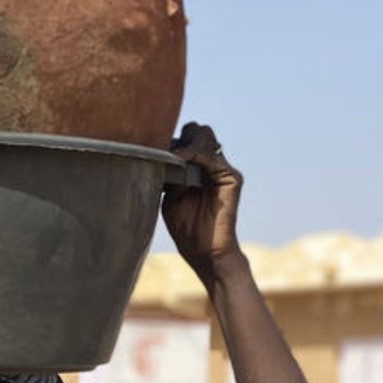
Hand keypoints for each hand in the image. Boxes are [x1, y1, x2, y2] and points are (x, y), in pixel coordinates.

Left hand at [162, 122, 244, 284]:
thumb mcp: (170, 196)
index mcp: (197, 167)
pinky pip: (211, 156)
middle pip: (196, 130)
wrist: (204, 253)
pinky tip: (179, 158)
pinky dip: (193, 153)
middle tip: (161, 151)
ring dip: (184, 142)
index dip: (169, 140)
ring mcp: (222, 169)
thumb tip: (154, 151)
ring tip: (168, 156)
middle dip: (178, 136)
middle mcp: (212, 164)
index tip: (151, 147)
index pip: (185, 137)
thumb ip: (168, 173)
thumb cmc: (186, 228)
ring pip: (204, 135)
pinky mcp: (231, 178)